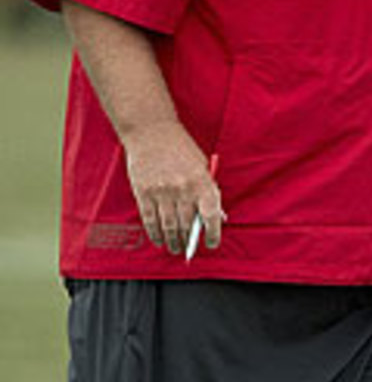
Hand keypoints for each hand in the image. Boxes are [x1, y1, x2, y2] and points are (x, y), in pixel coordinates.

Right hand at [123, 122, 223, 254]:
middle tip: (189, 249)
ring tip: (175, 248)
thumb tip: (217, 216)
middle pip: (188, 224)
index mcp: (201, 181)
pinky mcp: (144, 192)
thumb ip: (209, 190)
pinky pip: (150, 219)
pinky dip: (155, 233)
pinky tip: (159, 239)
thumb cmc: (180, 148)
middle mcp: (183, 189)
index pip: (211, 214)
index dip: (213, 232)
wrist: (152, 131)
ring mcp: (162, 192)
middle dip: (189, 240)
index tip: (212, 243)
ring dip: (173, 241)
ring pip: (169, 225)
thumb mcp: (202, 166)